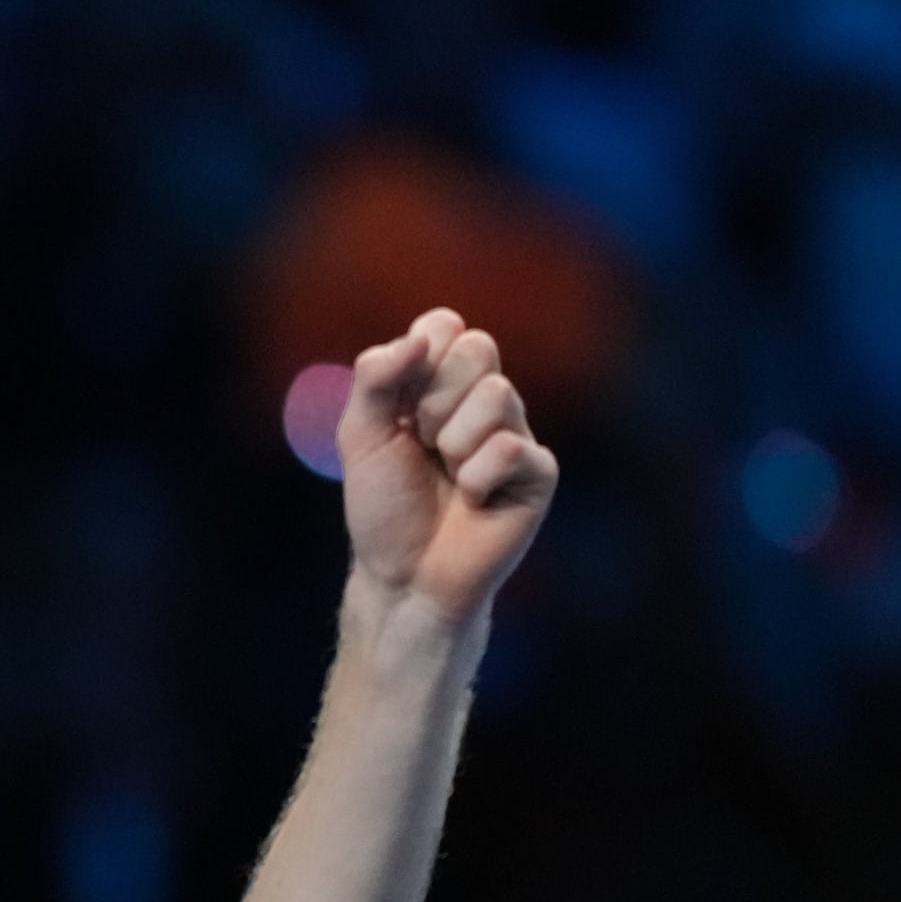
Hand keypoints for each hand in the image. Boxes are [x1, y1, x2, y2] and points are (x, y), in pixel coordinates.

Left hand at [337, 308, 559, 621]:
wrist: (403, 576)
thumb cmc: (385, 506)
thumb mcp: (361, 436)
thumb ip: (375, 378)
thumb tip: (418, 339)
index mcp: (443, 382)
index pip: (445, 325)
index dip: (418, 359)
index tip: (400, 409)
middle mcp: (486, 400)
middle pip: (478, 348)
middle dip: (434, 400)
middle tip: (424, 445)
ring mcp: (517, 433)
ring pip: (497, 394)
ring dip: (453, 442)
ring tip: (448, 476)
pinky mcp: (539, 473)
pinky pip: (510, 447)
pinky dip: (476, 478)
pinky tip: (473, 501)